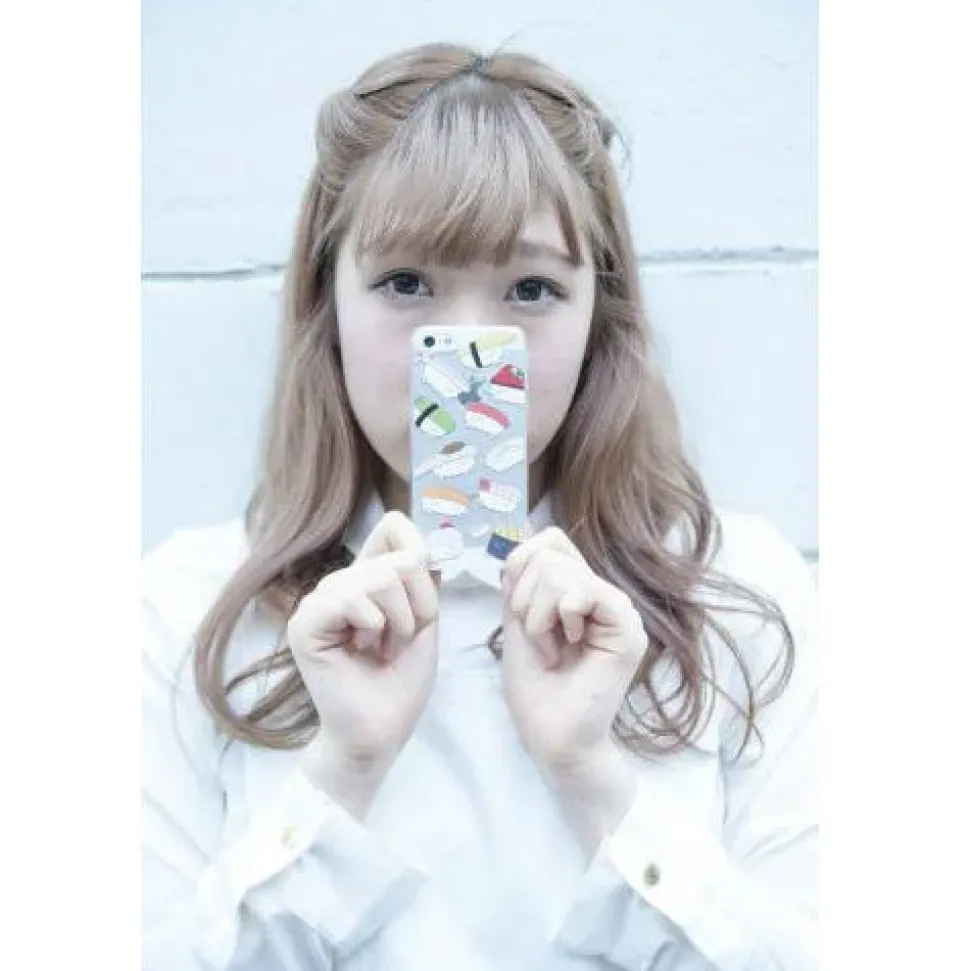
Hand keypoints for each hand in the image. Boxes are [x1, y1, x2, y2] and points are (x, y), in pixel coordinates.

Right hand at [287, 512, 438, 817]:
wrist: (381, 730)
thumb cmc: (401, 681)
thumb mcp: (424, 619)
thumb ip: (423, 577)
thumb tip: (428, 541)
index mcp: (366, 577)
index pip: (394, 525)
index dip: (420, 555)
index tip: (423, 603)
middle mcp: (340, 582)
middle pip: (399, 557)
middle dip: (417, 605)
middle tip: (400, 640)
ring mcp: (319, 600)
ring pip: (380, 577)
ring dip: (399, 620)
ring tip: (383, 648)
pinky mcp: (306, 623)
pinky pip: (351, 598)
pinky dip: (373, 626)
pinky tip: (362, 649)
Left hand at [500, 528, 647, 850]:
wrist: (551, 736)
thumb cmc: (535, 688)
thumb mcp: (515, 622)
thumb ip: (519, 582)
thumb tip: (519, 539)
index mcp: (578, 590)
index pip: (549, 540)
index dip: (521, 567)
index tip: (519, 613)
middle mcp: (601, 593)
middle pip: (548, 552)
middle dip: (525, 598)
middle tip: (538, 640)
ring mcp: (617, 609)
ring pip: (560, 571)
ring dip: (537, 615)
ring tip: (551, 649)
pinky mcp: (628, 628)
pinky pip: (585, 592)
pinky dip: (559, 618)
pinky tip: (569, 647)